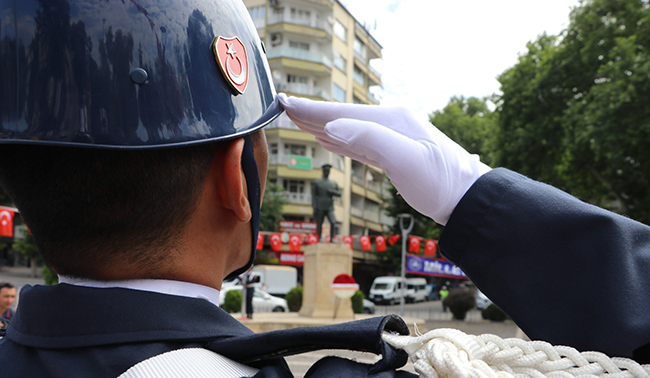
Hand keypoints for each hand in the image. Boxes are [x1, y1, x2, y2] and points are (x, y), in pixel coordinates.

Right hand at [278, 94, 490, 224]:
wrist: (467, 199)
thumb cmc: (441, 182)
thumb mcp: (407, 160)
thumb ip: (371, 139)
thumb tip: (334, 126)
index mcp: (391, 119)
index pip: (342, 113)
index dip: (311, 110)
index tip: (285, 103)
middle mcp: (391, 122)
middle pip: (342, 116)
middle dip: (312, 114)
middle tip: (284, 108)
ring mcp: (393, 136)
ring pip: (348, 128)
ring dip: (322, 124)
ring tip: (300, 119)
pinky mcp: (394, 152)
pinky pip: (359, 142)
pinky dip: (340, 139)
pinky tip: (329, 138)